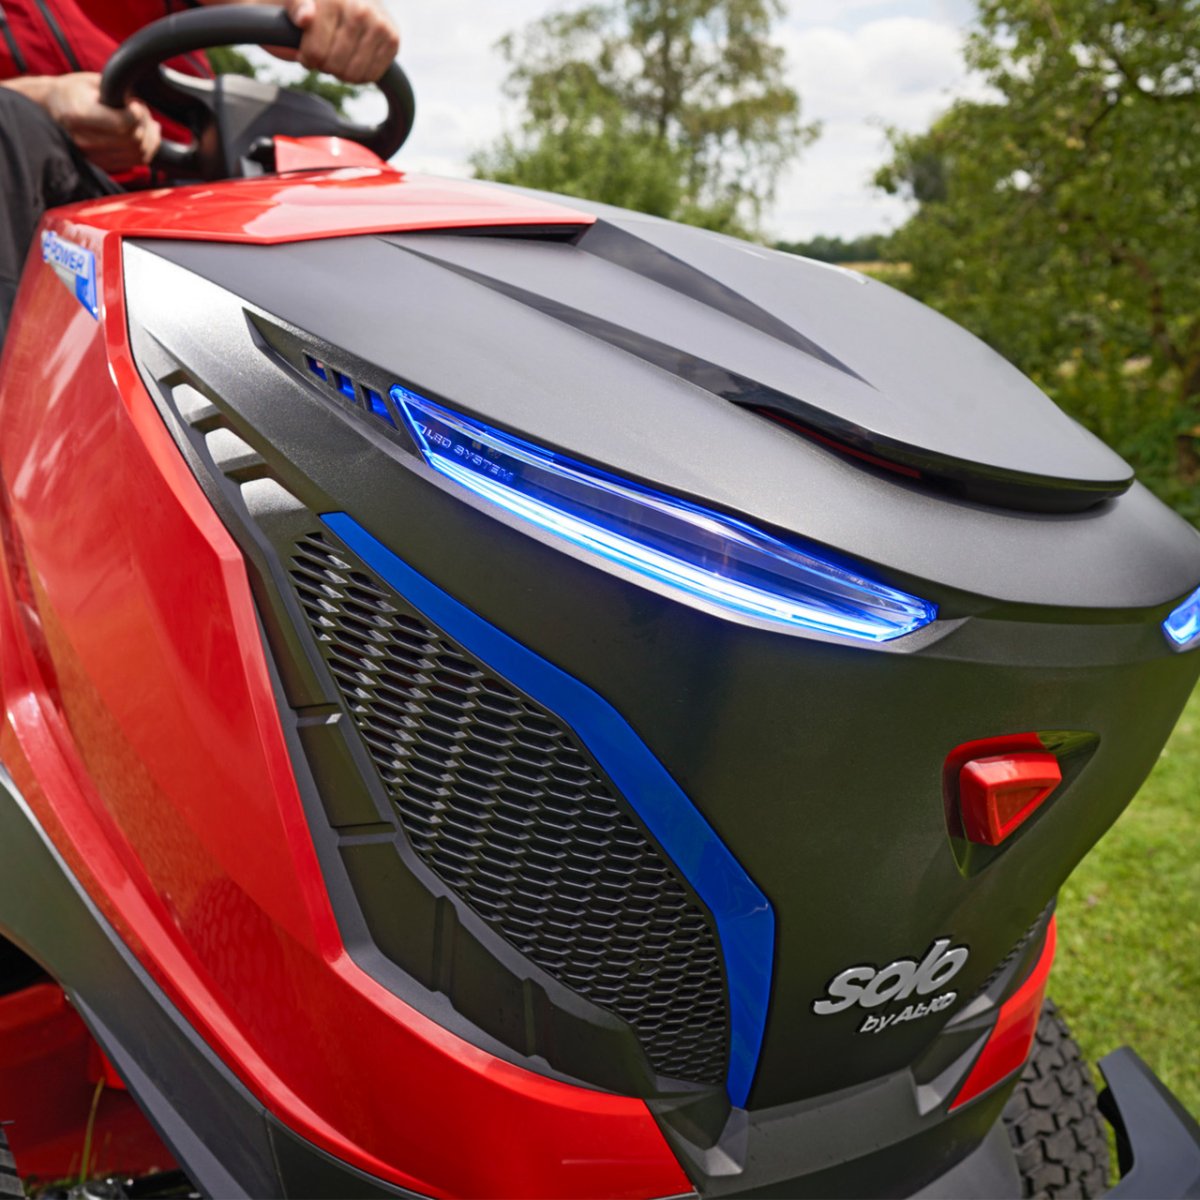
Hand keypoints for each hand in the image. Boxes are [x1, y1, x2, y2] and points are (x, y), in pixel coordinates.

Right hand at [44, 73, 160, 171]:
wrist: (50, 110)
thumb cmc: (72, 92)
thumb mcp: (91, 82)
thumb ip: (117, 92)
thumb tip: (142, 107)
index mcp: (80, 114)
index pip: (123, 124)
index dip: (137, 114)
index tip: (135, 104)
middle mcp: (86, 139)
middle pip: (134, 140)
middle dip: (145, 124)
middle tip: (142, 111)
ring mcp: (94, 156)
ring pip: (139, 154)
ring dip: (149, 138)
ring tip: (144, 122)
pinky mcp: (103, 165)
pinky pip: (135, 162)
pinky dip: (146, 149)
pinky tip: (143, 135)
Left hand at [281, 0, 399, 82]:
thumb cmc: (318, 4)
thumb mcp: (296, 2)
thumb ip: (295, 8)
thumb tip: (306, 18)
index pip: (315, 52)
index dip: (307, 58)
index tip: (305, 50)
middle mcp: (360, 9)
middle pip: (334, 65)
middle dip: (325, 65)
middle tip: (324, 53)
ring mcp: (379, 25)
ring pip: (353, 74)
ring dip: (341, 72)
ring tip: (338, 56)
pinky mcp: (393, 38)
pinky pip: (372, 75)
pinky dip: (359, 75)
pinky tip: (354, 59)